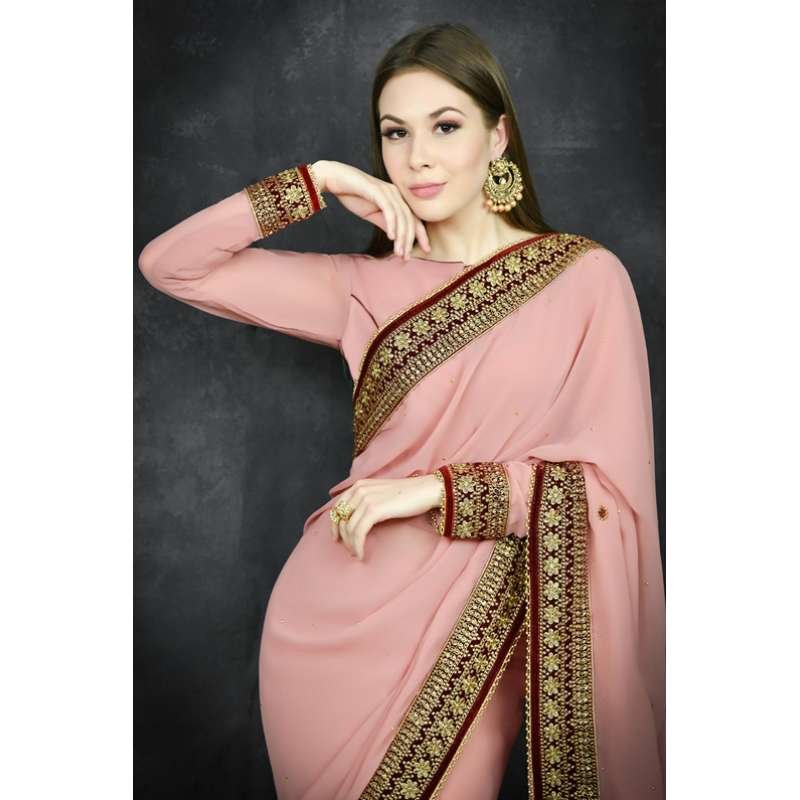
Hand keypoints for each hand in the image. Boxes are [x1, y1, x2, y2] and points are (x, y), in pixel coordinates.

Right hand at [311, 160, 430, 259]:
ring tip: (399, 252)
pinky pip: (389, 210)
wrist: (335, 179)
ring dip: (401, 237)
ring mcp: (387, 191)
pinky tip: (391, 238)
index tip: (426, 250)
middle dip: (410, 240)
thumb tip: (397, 237)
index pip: (413, 218)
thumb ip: (385, 222)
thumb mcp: (372, 213)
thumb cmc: (352, 195)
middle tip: (406, 257)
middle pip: (410, 219)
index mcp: (396, 198)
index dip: (421, 235)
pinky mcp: (377, 191)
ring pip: (401, 217)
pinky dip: (392, 224)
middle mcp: (395, 193)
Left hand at [330, 474, 441, 559]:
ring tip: (357, 554)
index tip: (338, 538)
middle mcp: (360, 490)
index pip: (338, 507)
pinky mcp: (374, 510)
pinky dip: (358, 545)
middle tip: (349, 549)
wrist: (425, 490)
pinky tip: (361, 554)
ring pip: (349, 528)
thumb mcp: (382, 494)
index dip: (335, 525)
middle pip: (341, 519)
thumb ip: (368, 501)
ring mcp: (366, 499)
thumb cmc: (408, 495)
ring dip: (351, 544)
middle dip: (343, 537)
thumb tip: (356, 520)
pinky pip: (359, 532)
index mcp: (360, 485)